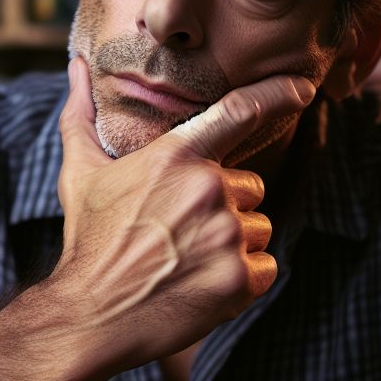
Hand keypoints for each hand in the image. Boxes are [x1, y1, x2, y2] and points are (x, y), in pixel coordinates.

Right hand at [50, 57, 314, 367]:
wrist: (90, 315)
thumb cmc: (87, 242)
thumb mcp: (80, 173)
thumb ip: (82, 114)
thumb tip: (76, 65)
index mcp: (177, 156)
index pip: (240, 111)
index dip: (278, 93)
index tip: (304, 86)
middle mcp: (209, 189)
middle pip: (250, 188)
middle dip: (227, 209)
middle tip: (182, 234)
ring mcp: (228, 235)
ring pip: (260, 229)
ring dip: (235, 245)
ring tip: (189, 261)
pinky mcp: (240, 278)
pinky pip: (267, 267)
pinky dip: (244, 280)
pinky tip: (204, 285)